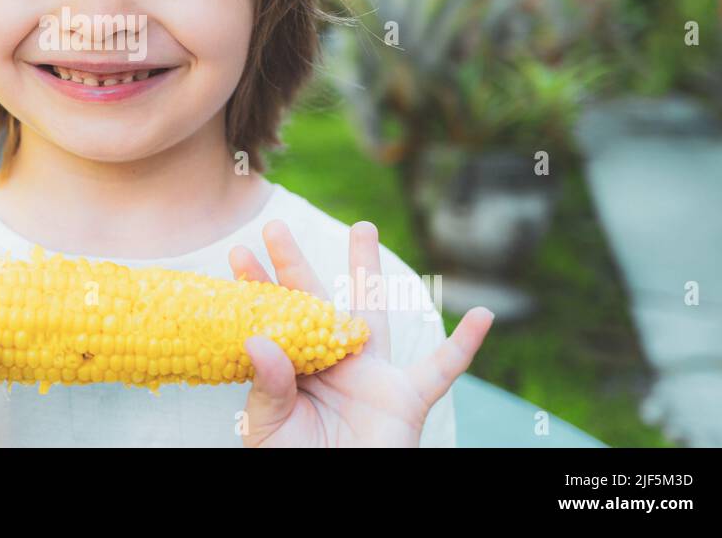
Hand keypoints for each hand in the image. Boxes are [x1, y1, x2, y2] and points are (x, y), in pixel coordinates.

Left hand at [229, 219, 492, 447]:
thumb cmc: (296, 463)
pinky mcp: (407, 398)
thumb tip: (258, 338)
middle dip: (294, 263)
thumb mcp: (271, 426)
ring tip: (362, 227)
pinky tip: (483, 315)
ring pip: (372, 314)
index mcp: (296, 370)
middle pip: (313, 303)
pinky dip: (465, 344)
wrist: (336, 498)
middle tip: (273, 223)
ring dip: (368, 269)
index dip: (258, 287)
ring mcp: (371, 376)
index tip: (237, 252)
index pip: (274, 320)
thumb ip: (269, 386)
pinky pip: (443, 369)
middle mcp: (332, 364)